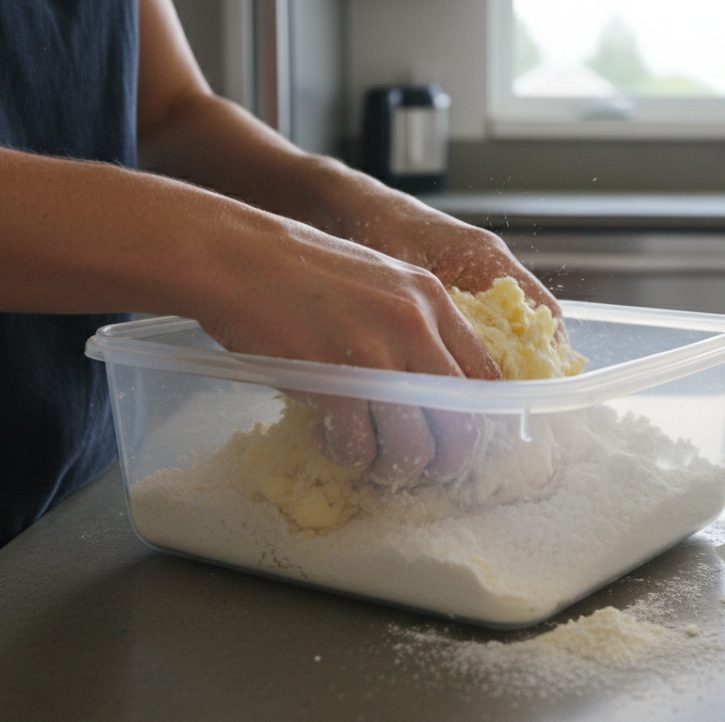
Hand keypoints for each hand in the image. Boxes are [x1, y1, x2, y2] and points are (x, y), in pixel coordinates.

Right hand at [187, 209, 498, 485]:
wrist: (238, 257)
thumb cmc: (302, 271)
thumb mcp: (382, 282)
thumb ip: (415, 325)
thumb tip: (436, 387)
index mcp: (433, 300)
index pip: (487, 377)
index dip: (478, 418)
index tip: (459, 436)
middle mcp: (415, 326)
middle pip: (462, 422)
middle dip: (446, 458)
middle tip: (421, 466)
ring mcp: (375, 354)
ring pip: (415, 445)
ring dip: (394, 465)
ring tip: (370, 456)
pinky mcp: (334, 381)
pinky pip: (359, 446)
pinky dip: (348, 454)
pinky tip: (332, 439)